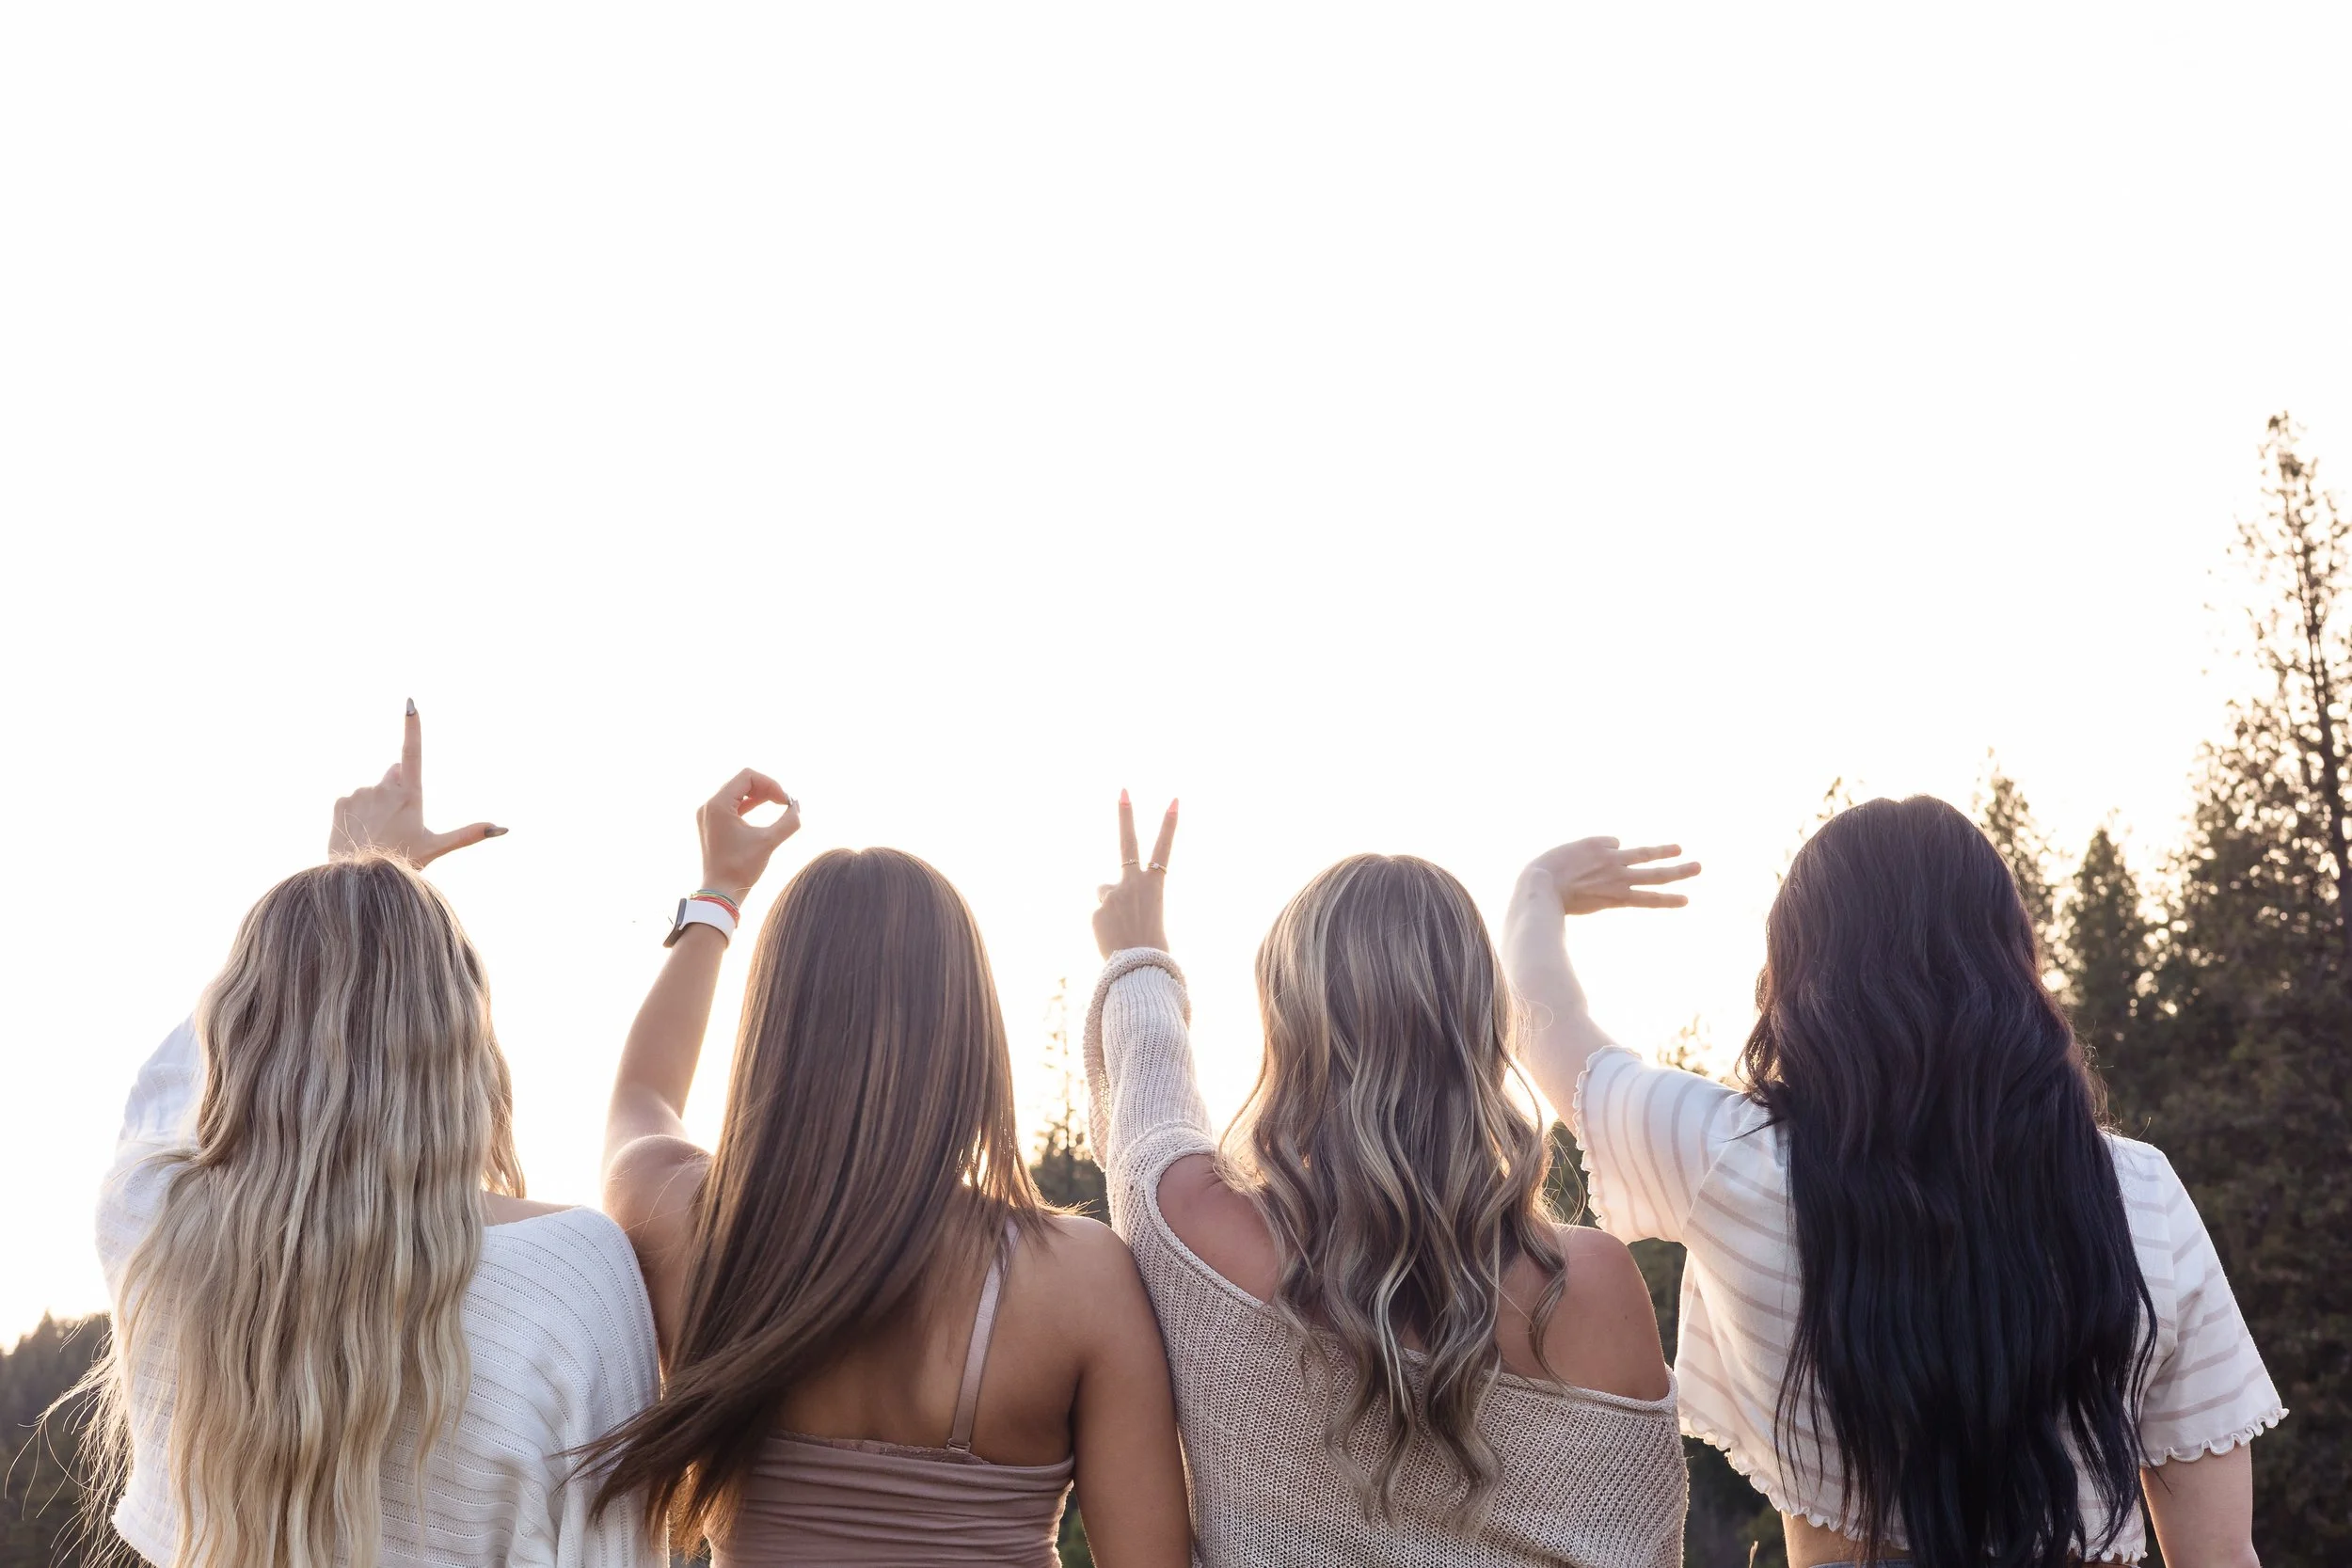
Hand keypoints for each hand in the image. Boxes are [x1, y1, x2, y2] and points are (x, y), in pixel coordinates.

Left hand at [329, 701, 504, 867]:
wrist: (357, 879)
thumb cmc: (401, 862)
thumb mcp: (437, 847)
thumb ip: (470, 834)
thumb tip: (503, 828)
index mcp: (410, 794)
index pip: (412, 752)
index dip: (412, 727)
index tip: (410, 704)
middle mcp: (384, 787)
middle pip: (395, 774)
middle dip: (398, 787)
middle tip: (400, 820)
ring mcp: (361, 792)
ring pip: (374, 790)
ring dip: (378, 804)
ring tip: (378, 832)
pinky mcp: (341, 801)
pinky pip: (353, 799)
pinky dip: (358, 811)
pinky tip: (361, 831)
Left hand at [697, 768, 801, 901]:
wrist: (721, 892)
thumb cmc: (741, 868)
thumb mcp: (769, 842)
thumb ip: (788, 821)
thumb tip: (797, 807)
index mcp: (718, 805)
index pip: (747, 776)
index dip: (771, 784)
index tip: (785, 801)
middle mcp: (709, 806)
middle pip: (742, 782)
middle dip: (767, 789)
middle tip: (785, 803)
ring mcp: (709, 815)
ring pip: (738, 793)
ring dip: (760, 796)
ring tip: (780, 805)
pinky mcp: (712, 824)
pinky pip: (733, 805)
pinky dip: (751, 805)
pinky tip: (766, 811)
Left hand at [1094, 791, 1177, 957]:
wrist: (1140, 968)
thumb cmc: (1152, 948)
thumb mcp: (1150, 918)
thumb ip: (1131, 899)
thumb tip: (1104, 896)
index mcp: (1155, 885)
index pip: (1165, 848)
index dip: (1170, 823)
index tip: (1174, 799)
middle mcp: (1133, 883)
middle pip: (1128, 841)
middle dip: (1126, 814)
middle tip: (1123, 789)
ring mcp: (1113, 893)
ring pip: (1105, 892)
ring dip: (1109, 905)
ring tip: (1121, 928)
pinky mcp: (1097, 907)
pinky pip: (1098, 912)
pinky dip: (1103, 925)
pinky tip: (1112, 937)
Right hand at [1517, 838, 1699, 914]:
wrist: (1540, 888)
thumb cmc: (1541, 875)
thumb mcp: (1559, 857)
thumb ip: (1581, 854)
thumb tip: (1607, 851)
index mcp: (1596, 845)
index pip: (1615, 846)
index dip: (1612, 852)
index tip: (1606, 859)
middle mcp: (1612, 858)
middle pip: (1645, 854)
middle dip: (1665, 853)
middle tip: (1684, 852)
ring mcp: (1617, 877)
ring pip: (1654, 874)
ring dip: (1678, 871)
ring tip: (1698, 867)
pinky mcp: (1617, 897)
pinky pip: (1647, 898)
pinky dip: (1665, 899)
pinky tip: (1684, 900)